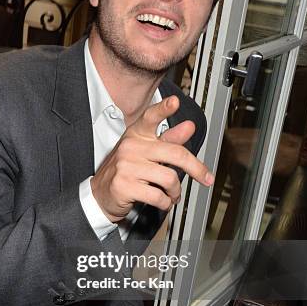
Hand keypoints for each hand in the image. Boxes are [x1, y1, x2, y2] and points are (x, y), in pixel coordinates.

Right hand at [91, 95, 213, 222]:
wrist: (100, 194)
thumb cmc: (126, 171)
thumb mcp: (146, 152)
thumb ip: (168, 140)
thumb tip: (188, 127)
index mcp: (137, 135)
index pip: (150, 118)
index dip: (163, 109)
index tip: (174, 102)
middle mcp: (131, 147)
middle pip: (175, 153)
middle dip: (196, 169)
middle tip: (205, 178)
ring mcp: (126, 166)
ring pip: (169, 178)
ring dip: (176, 191)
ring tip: (172, 194)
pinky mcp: (124, 186)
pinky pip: (158, 196)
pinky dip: (166, 203)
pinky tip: (163, 202)